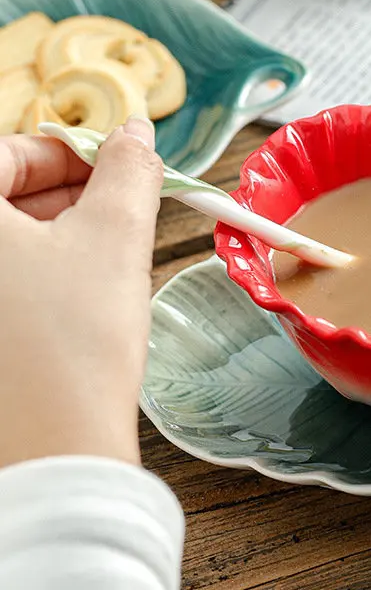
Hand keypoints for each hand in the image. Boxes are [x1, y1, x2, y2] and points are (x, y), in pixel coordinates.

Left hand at [0, 118, 162, 467]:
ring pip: (3, 241)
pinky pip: (1, 281)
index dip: (72, 152)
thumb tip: (138, 134)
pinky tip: (75, 290)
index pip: (7, 152)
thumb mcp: (114, 237)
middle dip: (65, 193)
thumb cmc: (76, 342)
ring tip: (104, 255)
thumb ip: (129, 171)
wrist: (52, 456)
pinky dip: (33, 271)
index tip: (117, 169)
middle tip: (118, 210)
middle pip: (0, 195)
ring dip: (53, 232)